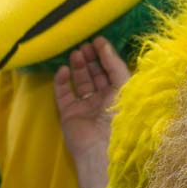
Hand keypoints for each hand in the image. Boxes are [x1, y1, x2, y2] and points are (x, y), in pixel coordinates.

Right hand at [54, 36, 130, 162]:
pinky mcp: (69, 114)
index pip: (111, 71)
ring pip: (80, 81)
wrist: (102, 147)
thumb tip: (103, 43)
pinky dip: (62, 81)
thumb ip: (115, 64)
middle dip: (91, 59)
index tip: (97, 40)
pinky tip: (64, 70)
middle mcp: (103, 101)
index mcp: (120, 96)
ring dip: (78, 66)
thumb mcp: (124, 86)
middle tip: (85, 44)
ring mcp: (85, 107)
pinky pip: (64, 94)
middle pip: (95, 74)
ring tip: (76, 52)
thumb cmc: (120, 116)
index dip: (105, 55)